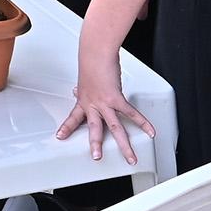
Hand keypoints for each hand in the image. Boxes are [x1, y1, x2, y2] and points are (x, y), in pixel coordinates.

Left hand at [57, 46, 154, 163]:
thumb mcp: (84, 80)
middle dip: (96, 144)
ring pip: (114, 128)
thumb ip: (83, 90)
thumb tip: (77, 91)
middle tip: (97, 157)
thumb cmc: (91, 63)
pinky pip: (131, 114)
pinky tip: (150, 131)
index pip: (73, 117)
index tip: (60, 137)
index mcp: (84, 100)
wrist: (96, 53)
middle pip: (94, 128)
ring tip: (130, 157)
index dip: (67, 128)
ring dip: (124, 145)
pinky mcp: (117, 98)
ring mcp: (105, 103)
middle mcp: (93, 104)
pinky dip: (143, 123)